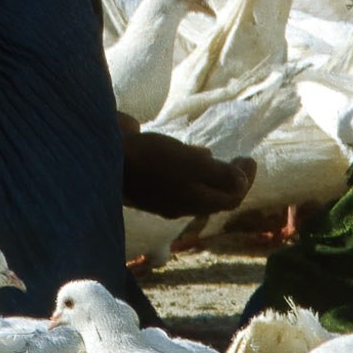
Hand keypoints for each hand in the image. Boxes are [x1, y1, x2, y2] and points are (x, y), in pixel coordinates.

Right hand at [118, 114, 257, 218]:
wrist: (102, 155)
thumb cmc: (151, 160)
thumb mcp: (193, 166)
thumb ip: (220, 175)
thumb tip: (241, 183)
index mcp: (192, 203)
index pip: (230, 199)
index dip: (246, 181)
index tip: (250, 158)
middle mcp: (177, 203)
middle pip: (213, 197)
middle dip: (230, 179)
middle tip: (240, 159)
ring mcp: (160, 192)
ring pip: (193, 187)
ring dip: (209, 174)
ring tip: (216, 156)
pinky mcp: (146, 176)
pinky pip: (175, 176)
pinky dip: (188, 165)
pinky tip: (188, 149)